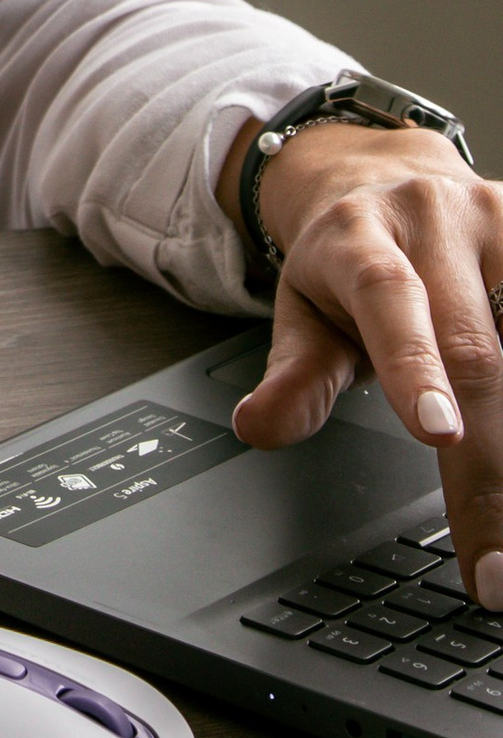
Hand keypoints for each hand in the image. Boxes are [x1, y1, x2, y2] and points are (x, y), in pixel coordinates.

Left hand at [219, 117, 502, 612]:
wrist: (379, 177)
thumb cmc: (342, 261)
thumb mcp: (303, 314)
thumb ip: (293, 376)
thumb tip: (259, 429)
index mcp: (359, 239)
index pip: (389, 302)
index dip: (415, 366)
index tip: (441, 434)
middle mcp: (434, 220)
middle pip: (476, 346)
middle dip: (491, 461)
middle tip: (498, 561)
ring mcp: (498, 219)